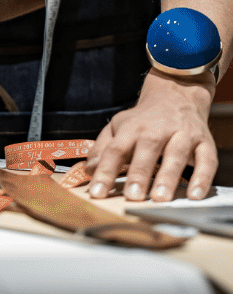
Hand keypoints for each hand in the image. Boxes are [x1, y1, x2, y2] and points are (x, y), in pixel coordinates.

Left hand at [85, 68, 216, 201]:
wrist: (175, 95)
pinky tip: (195, 195)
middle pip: (146, 150)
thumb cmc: (143, 120)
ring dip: (168, 176)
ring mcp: (182, 134)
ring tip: (160, 198)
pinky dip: (202, 178)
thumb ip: (102, 148)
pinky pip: (205, 160)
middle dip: (139, 173)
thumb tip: (87, 170)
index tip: (97, 192)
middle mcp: (156, 129)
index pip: (115, 150)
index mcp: (131, 128)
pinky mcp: (204, 142)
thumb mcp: (118, 127)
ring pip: (176, 154)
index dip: (105, 171)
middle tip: (133, 196)